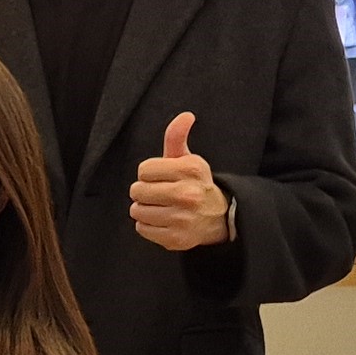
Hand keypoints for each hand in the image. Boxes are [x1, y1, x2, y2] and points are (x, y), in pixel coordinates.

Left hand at [130, 113, 232, 252]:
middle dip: (144, 191)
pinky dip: (148, 225)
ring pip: (137, 211)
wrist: (218, 216)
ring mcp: (182, 219)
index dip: (149, 173)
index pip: (143, 170)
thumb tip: (185, 115)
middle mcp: (188, 194)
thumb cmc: (194, 184)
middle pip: (137, 191)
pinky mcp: (175, 238)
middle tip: (160, 193)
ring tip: (162, 207)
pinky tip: (164, 220)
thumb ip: (177, 137)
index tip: (162, 177)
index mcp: (191, 169)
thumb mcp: (188, 159)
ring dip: (145, 209)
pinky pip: (142, 228)